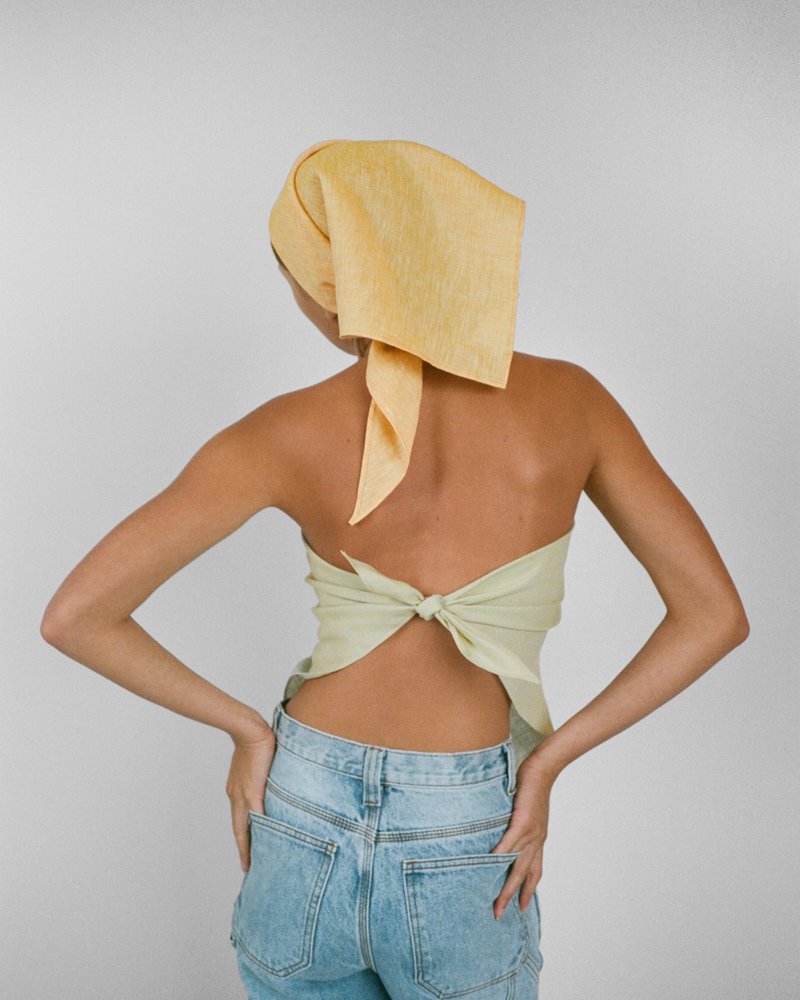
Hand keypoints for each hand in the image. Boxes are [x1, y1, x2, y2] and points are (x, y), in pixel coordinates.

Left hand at [225, 725, 276, 871]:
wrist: (249, 730)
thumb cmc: (255, 741)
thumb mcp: (257, 765)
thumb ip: (263, 777)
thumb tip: (274, 782)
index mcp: (236, 792)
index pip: (239, 820)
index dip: (243, 837)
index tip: (246, 852)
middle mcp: (237, 797)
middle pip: (239, 830)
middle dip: (243, 849)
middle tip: (248, 867)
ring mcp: (244, 795)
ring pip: (245, 827)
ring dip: (249, 845)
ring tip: (253, 862)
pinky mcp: (253, 791)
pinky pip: (257, 816)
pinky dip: (261, 830)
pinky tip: (266, 842)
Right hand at [489, 757, 557, 918]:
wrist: (542, 769)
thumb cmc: (532, 786)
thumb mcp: (527, 812)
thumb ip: (517, 825)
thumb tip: (502, 832)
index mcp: (538, 840)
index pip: (534, 872)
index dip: (528, 891)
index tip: (521, 909)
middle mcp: (536, 841)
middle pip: (524, 876)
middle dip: (513, 897)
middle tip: (500, 915)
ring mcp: (530, 833)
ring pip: (516, 866)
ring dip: (506, 886)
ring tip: (496, 902)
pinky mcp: (522, 822)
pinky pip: (508, 844)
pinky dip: (499, 857)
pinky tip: (489, 867)